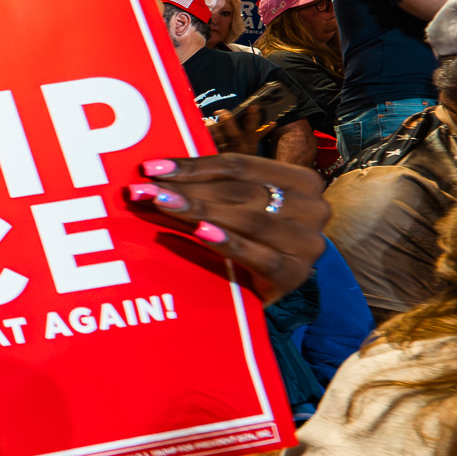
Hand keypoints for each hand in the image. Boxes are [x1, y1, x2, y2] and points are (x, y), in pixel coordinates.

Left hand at [125, 154, 326, 303]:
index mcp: (301, 180)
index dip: (194, 165)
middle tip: (145, 190)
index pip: (239, 166)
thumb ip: (209, 188)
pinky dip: (228, 242)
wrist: (267, 290)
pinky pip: (257, 255)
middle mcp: (311, 207)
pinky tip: (201, 232)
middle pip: (239, 191)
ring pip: (247, 219)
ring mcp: (307, 242)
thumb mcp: (235, 208)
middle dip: (187, 189)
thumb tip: (154, 171)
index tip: (152, 168)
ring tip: (161, 205)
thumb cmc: (248, 240)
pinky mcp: (294, 274)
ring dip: (199, 210)